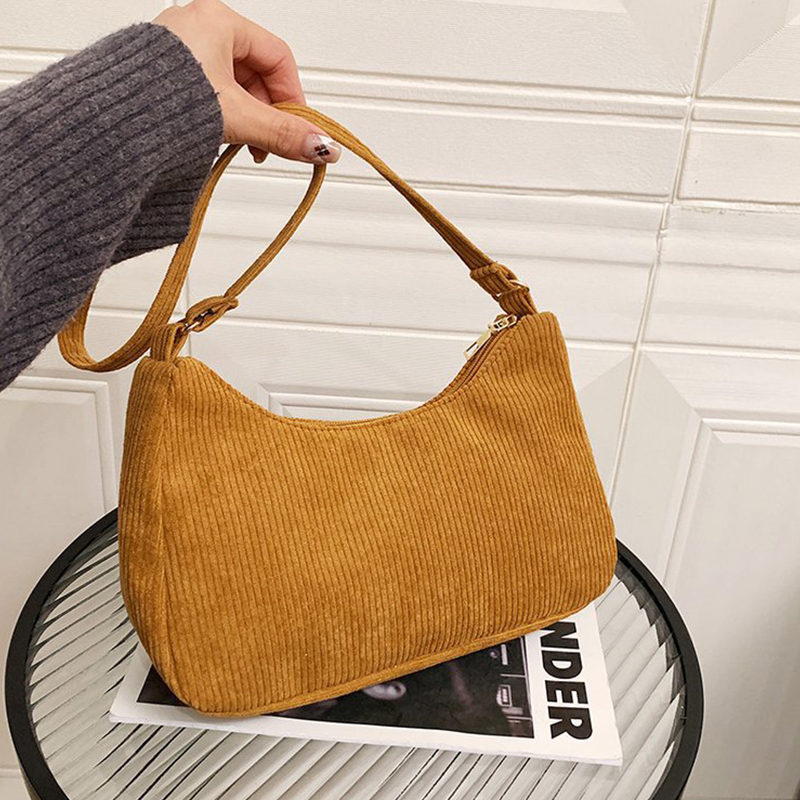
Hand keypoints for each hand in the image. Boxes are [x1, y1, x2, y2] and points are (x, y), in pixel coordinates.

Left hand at [153, 0, 339, 164]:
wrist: (107, 121)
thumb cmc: (158, 101)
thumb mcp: (237, 117)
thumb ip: (282, 134)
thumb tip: (321, 147)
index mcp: (219, 21)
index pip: (278, 56)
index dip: (293, 96)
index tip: (298, 128)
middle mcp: (198, 27)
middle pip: (255, 72)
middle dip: (266, 114)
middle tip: (268, 145)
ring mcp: (179, 50)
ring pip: (232, 84)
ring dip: (245, 119)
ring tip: (240, 145)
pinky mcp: (165, 73)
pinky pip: (208, 90)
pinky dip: (221, 115)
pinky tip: (218, 136)